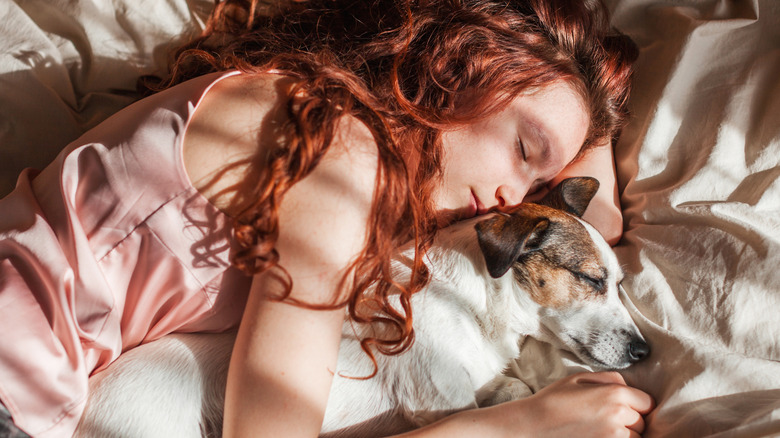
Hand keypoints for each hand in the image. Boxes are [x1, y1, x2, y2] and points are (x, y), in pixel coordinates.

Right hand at [507, 371, 653, 437]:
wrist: (533, 425)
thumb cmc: (553, 400)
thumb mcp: (579, 378)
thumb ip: (610, 378)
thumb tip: (628, 386)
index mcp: (615, 394)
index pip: (648, 402)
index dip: (637, 404)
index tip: (626, 407)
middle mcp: (618, 416)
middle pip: (642, 422)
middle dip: (631, 420)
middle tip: (607, 418)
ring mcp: (613, 437)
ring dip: (626, 435)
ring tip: (602, 430)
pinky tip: (598, 436)